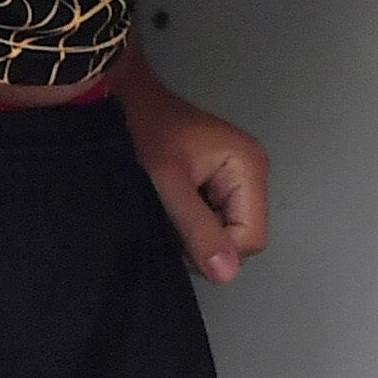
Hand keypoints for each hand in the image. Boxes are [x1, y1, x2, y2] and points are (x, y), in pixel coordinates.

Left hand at [118, 51, 269, 284]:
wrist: (124, 101)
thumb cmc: (145, 135)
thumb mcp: (169, 185)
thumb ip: (198, 230)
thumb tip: (228, 277)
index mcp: (249, 167)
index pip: (250, 238)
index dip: (216, 248)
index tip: (179, 230)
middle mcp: (253, 170)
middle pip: (243, 235)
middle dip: (207, 238)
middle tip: (171, 216)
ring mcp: (240, 174)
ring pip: (229, 229)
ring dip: (199, 230)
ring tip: (170, 207)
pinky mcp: (223, 178)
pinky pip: (218, 216)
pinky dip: (196, 219)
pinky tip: (175, 204)